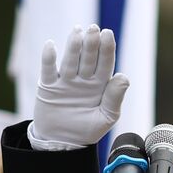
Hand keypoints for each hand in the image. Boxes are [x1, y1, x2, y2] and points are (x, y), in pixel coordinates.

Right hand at [28, 24, 129, 150]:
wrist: (62, 143)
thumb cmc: (87, 129)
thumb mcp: (106, 117)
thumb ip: (114, 98)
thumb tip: (124, 77)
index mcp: (100, 84)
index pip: (105, 63)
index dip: (106, 49)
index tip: (107, 34)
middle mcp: (83, 79)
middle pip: (88, 58)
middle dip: (91, 43)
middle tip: (93, 29)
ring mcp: (66, 81)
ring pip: (70, 61)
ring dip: (73, 46)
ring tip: (76, 32)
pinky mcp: (49, 87)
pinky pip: (48, 70)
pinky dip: (48, 58)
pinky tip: (50, 45)